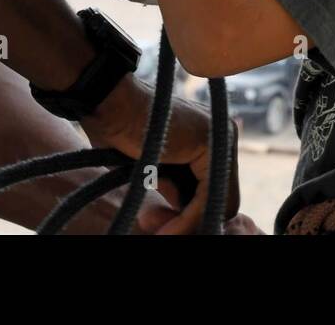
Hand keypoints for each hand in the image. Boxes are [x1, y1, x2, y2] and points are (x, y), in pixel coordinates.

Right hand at [81, 73, 241, 234]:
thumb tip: (186, 220)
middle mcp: (225, 135)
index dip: (191, 217)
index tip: (163, 230)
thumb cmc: (121, 134)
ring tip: (159, 231)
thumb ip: (176, 190)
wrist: (109, 102)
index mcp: (213, 140)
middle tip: (159, 232)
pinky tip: (166, 229)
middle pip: (220, 198)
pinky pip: (209, 197)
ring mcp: (223, 137)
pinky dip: (188, 218)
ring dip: (187, 224)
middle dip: (190, 221)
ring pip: (218, 202)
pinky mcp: (213, 144)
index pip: (215, 192)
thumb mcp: (157, 170)